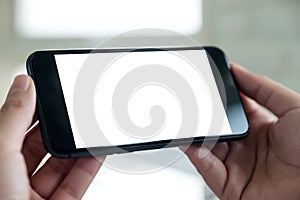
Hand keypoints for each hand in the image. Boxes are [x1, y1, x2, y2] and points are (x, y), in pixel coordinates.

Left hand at [0, 75, 104, 199]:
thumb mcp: (0, 155)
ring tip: (89, 127)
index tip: (46, 91)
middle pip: (39, 145)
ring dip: (77, 146)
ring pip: (61, 164)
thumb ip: (14, 119)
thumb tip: (24, 84)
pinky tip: (97, 150)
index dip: (30, 109)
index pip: (14, 128)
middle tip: (72, 108)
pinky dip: (89, 165)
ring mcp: (36, 194)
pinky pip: (77, 182)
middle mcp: (12, 178)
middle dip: (58, 127)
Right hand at [184, 63, 299, 198]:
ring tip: (186, 120)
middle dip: (203, 116)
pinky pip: (207, 169)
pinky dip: (195, 155)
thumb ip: (263, 87)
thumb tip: (236, 70)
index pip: (232, 110)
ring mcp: (237, 167)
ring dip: (195, 135)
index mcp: (262, 129)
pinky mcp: (230, 187)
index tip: (207, 84)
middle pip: (216, 128)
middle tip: (193, 103)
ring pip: (207, 148)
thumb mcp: (293, 108)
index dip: (219, 98)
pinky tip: (191, 141)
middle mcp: (247, 147)